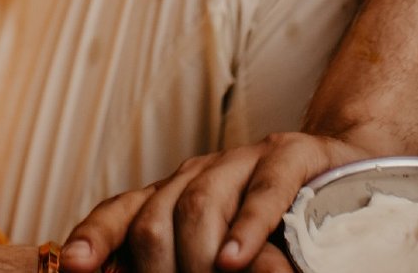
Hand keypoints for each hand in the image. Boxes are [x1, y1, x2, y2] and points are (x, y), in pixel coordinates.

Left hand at [60, 133, 372, 271]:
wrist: (342, 167)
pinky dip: (246, 228)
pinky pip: (264, 189)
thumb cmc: (277, 221)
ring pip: (201, 200)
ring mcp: (246, 160)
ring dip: (194, 254)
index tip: (75, 268)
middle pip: (156, 214)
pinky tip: (235, 261)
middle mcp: (202, 171)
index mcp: (177, 191)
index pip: (124, 211)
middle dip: (154, 265)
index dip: (96, 238)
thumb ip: (180, 259)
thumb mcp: (218, 243)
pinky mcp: (293, 155)